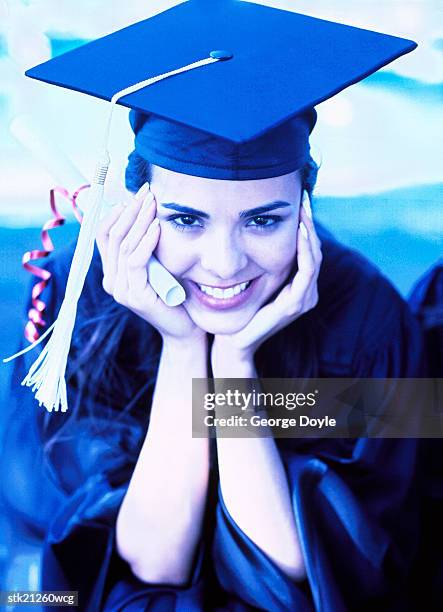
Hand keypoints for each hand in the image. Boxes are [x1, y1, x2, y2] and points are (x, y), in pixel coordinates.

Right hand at [96, 185, 204, 344]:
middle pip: (112, 235)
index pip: (104, 234)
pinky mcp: (134, 296)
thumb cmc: (175, 295)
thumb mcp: (159, 265)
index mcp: (113, 272)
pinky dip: (146, 241)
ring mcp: (121, 290)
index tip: (137, 193)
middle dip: (130, 210)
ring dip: (139, 220)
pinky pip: (135, 261)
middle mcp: (112, 281)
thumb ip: (148, 247)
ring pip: (124, 246)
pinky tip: (157, 227)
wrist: (185, 329)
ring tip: (153, 203)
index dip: (117, 211)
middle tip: (147, 191)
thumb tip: (148, 211)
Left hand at [212, 196, 321, 366]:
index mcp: (299, 287)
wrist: (233, 342)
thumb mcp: (254, 280)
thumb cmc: (240, 312)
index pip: (309, 250)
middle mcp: (306, 293)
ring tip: (304, 209)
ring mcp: (302, 299)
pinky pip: (306, 272)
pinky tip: (300, 232)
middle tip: (304, 196)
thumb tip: (254, 228)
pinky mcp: (294, 305)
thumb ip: (262, 262)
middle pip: (315, 250)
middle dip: (310, 222)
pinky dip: (305, 250)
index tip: (300, 200)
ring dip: (310, 232)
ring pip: (314, 258)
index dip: (307, 225)